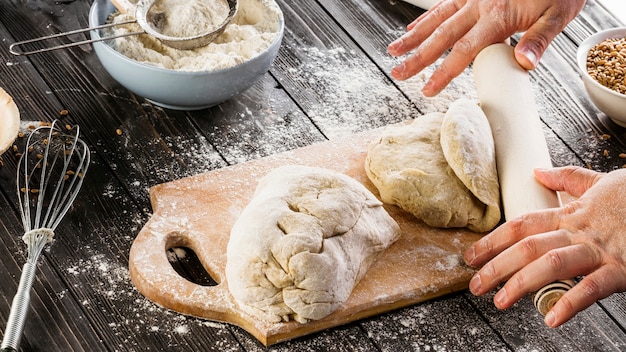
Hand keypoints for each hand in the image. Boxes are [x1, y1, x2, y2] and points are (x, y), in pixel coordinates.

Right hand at [388, 0, 584, 95]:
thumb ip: (539, 39)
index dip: (444, 72)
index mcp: (499, 15)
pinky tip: (413, 27)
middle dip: (417, 57)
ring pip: (437, 19)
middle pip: (442, 36)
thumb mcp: (559, 15)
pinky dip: (427, 17)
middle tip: (398, 73)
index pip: (465, 50)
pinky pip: (444, 4)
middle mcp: (480, 4)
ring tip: (393, 50)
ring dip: (414, 36)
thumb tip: (523, 63)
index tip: (428, 89)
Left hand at [463, 166, 625, 326]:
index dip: (492, 240)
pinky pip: (593, 287)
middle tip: (474, 286)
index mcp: (570, 214)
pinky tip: (552, 317)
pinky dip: (571, 302)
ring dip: (522, 283)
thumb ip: (567, 179)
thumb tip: (538, 172)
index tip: (470, 256)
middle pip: (527, 246)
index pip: (521, 225)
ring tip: (500, 302)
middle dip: (496, 267)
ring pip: (552, 263)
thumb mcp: (599, 182)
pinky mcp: (622, 268)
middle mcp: (578, 231)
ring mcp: (600, 250)